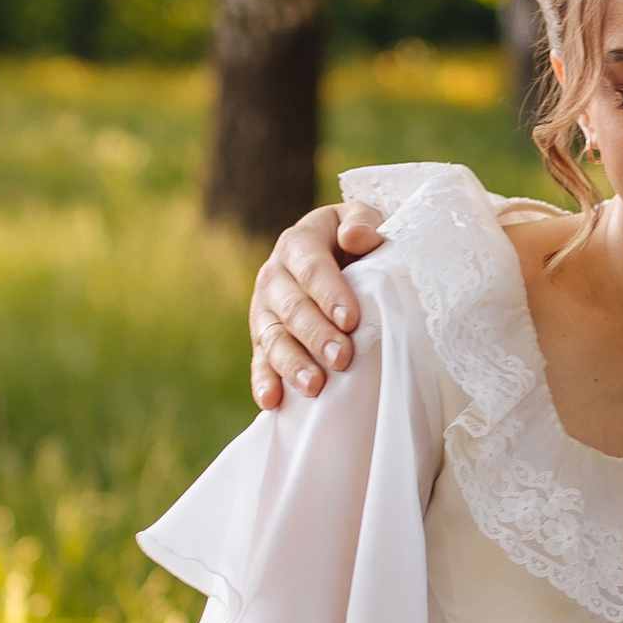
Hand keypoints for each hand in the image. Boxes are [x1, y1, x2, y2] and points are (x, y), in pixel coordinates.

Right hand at [249, 203, 385, 407]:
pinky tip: (272, 401)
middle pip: (292, 307)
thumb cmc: (358, 242)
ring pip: (273, 338)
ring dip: (292, 363)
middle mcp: (274, 275)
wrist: (341, 260)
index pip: (310, 267)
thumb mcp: (362, 221)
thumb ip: (363, 221)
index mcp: (298, 242)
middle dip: (316, 335)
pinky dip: (263, 381)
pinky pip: (259, 361)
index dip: (329, 293)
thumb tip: (356, 237)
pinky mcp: (262, 339)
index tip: (350, 319)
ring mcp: (264, 310)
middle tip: (342, 358)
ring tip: (314, 386)